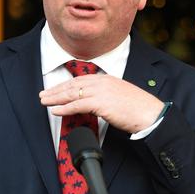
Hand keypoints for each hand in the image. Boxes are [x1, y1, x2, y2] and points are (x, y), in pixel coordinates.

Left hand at [39, 74, 164, 132]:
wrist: (150, 114)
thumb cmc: (140, 110)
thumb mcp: (122, 98)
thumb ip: (108, 97)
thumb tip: (97, 105)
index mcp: (108, 79)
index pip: (82, 80)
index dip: (66, 85)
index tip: (56, 89)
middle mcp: (103, 82)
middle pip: (74, 84)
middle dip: (56, 89)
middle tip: (44, 95)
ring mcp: (102, 91)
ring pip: (73, 93)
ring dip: (56, 98)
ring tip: (44, 102)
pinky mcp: (100, 103)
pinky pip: (77, 104)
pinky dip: (64, 108)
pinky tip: (55, 111)